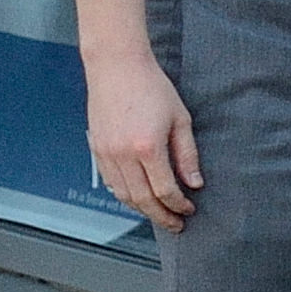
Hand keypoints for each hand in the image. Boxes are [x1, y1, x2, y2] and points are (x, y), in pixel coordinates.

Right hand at [86, 50, 202, 234]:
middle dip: (161, 216)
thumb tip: (194, 182)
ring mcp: (106, 153)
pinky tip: (139, 196)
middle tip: (175, 224)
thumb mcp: (180, 119)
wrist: (117, 67)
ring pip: (123, 195)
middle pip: (142, 200)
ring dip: (142, 209)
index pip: (165, 190)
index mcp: (147, 147)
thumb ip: (187, 154)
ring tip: (159, 213)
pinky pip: (110, 182)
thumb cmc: (151, 87)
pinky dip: (125, 195)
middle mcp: (122, 155)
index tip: (188, 209)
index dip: (178, 205)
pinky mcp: (96, 149)